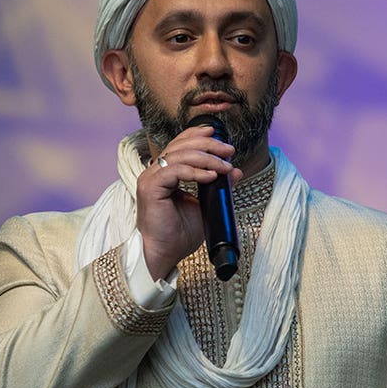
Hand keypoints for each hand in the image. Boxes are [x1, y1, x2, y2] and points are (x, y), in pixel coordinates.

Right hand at [135, 125, 242, 279]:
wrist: (166, 253)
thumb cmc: (180, 234)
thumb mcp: (205, 205)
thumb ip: (219, 186)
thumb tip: (236, 171)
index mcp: (165, 173)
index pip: (179, 144)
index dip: (197, 135)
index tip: (217, 133)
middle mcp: (155, 172)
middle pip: (181, 145)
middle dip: (208, 144)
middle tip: (229, 150)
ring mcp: (151, 178)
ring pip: (180, 155)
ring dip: (207, 158)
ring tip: (226, 166)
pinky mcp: (150, 187)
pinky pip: (175, 170)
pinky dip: (195, 171)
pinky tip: (212, 176)